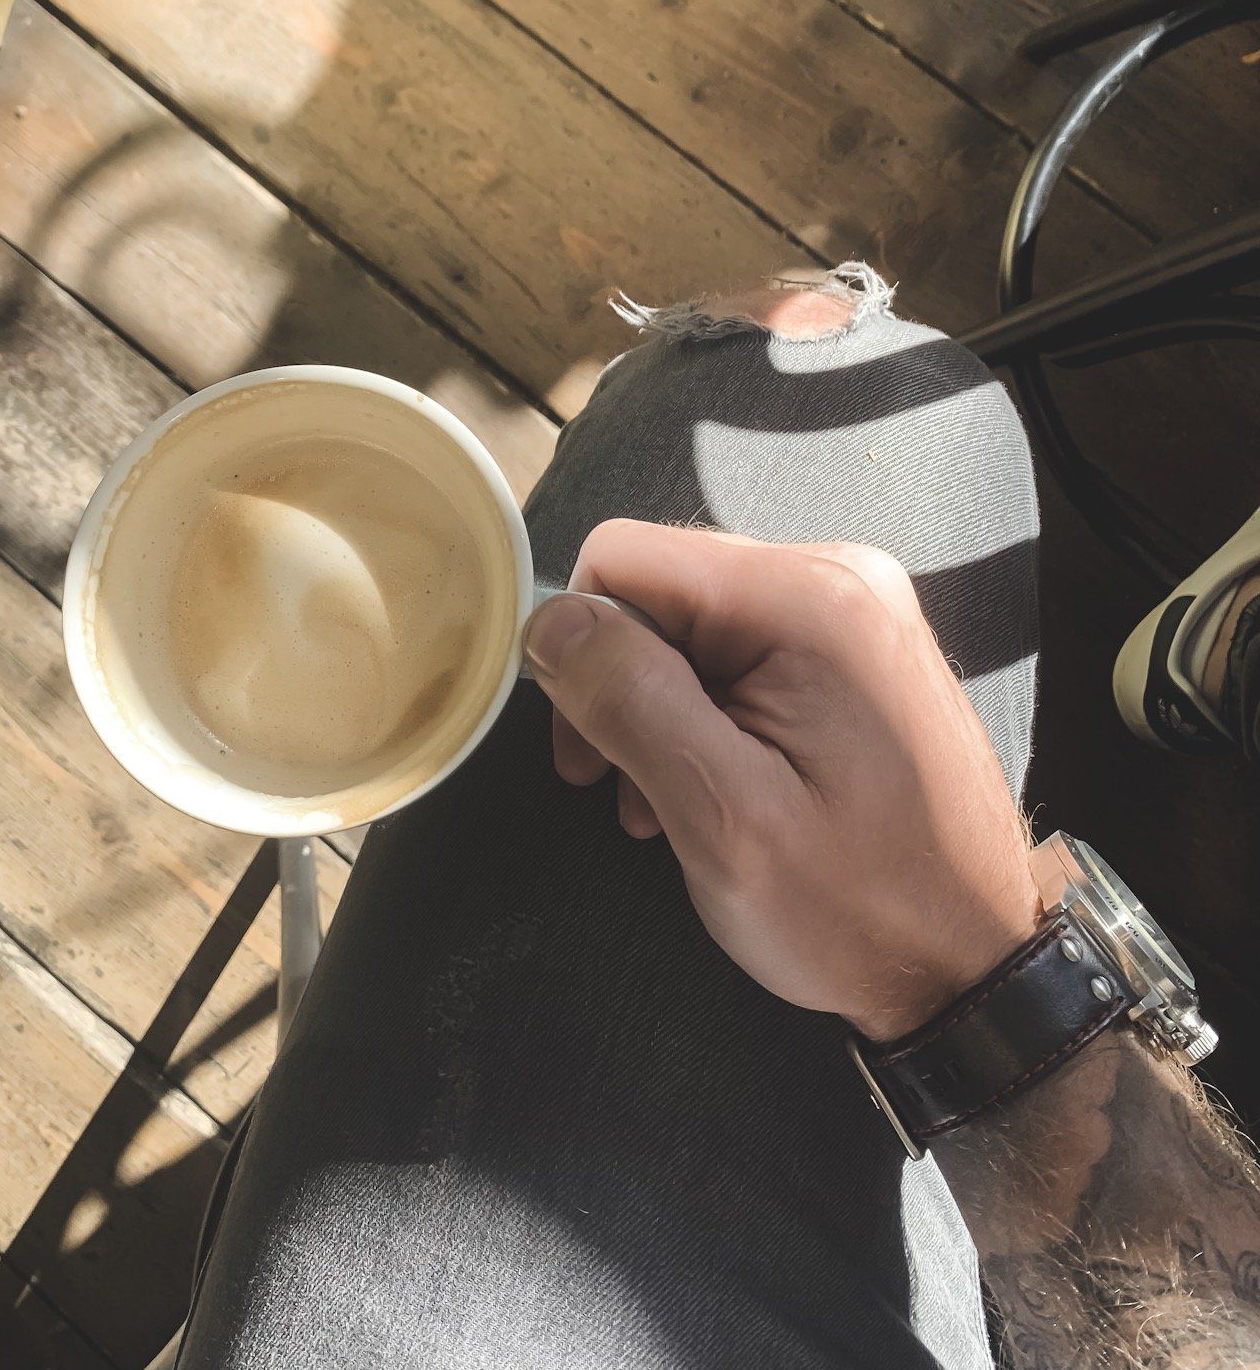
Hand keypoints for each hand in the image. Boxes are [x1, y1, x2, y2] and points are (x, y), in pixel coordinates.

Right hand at [523, 520, 1039, 1041]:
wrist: (974, 966)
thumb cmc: (857, 908)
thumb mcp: (723, 814)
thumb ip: (629, 700)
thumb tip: (550, 620)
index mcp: (807, 596)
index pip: (623, 557)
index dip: (581, 648)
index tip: (588, 753)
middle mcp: (837, 576)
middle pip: (661, 587)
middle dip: (622, 685)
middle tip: (622, 791)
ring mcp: (854, 610)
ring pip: (693, 623)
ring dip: (661, 709)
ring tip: (669, 805)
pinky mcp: (858, 648)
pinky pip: (743, 648)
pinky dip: (709, 713)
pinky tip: (715, 788)